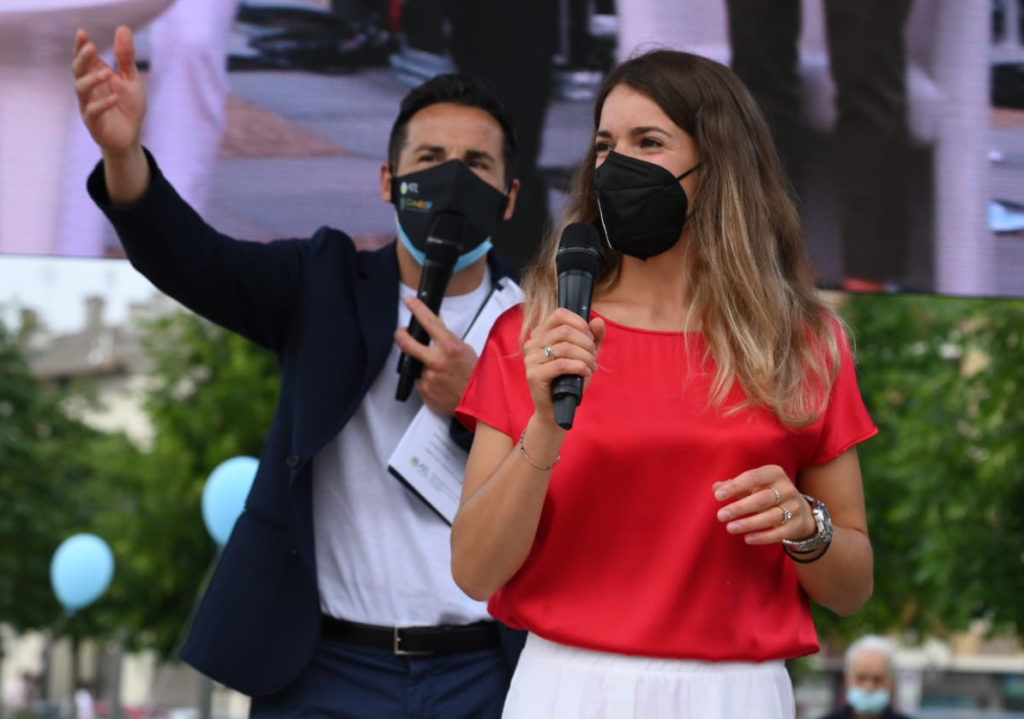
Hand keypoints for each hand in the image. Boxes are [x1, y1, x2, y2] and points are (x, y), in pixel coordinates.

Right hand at [72, 26, 145, 156]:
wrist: (130, 136)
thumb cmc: (128, 106)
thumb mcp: (131, 79)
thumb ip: (125, 58)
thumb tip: (123, 28)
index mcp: (96, 76)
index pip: (83, 59)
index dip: (80, 47)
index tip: (82, 34)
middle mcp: (89, 89)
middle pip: (77, 70)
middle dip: (82, 58)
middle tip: (91, 47)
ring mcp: (88, 105)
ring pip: (81, 90)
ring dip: (93, 80)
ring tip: (108, 73)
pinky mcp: (94, 123)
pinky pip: (93, 112)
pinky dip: (103, 104)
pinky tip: (116, 97)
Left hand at [393, 296, 477, 415]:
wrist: (478, 402)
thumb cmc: (475, 376)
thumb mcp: (465, 350)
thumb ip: (447, 337)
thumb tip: (436, 322)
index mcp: (450, 347)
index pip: (428, 322)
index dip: (417, 308)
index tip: (410, 301)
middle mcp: (437, 361)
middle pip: (406, 342)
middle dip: (401, 334)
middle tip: (402, 332)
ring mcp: (428, 376)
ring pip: (415, 364)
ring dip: (423, 364)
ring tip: (440, 370)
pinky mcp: (424, 390)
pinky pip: (420, 380)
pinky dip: (427, 379)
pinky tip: (439, 382)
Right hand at [523, 308, 604, 425]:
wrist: (558, 408)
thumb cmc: (570, 379)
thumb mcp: (586, 354)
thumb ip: (594, 337)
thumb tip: (598, 321)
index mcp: (541, 333)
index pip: (560, 314)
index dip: (580, 323)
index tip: (590, 338)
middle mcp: (532, 343)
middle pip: (564, 331)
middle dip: (586, 343)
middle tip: (594, 356)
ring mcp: (531, 359)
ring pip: (565, 347)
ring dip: (585, 357)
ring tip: (591, 366)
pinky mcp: (534, 375)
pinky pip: (561, 364)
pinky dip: (579, 367)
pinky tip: (585, 372)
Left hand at [713, 465, 814, 544]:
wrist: (800, 510)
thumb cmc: (768, 493)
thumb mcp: (754, 486)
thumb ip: (735, 486)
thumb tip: (716, 488)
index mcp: (774, 474)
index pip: (753, 478)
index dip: (735, 486)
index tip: (718, 496)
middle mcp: (786, 489)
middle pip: (762, 499)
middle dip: (740, 508)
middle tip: (720, 515)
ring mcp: (793, 507)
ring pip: (770, 517)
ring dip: (749, 523)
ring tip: (730, 528)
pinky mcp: (796, 525)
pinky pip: (779, 533)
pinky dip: (763, 537)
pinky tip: (747, 538)